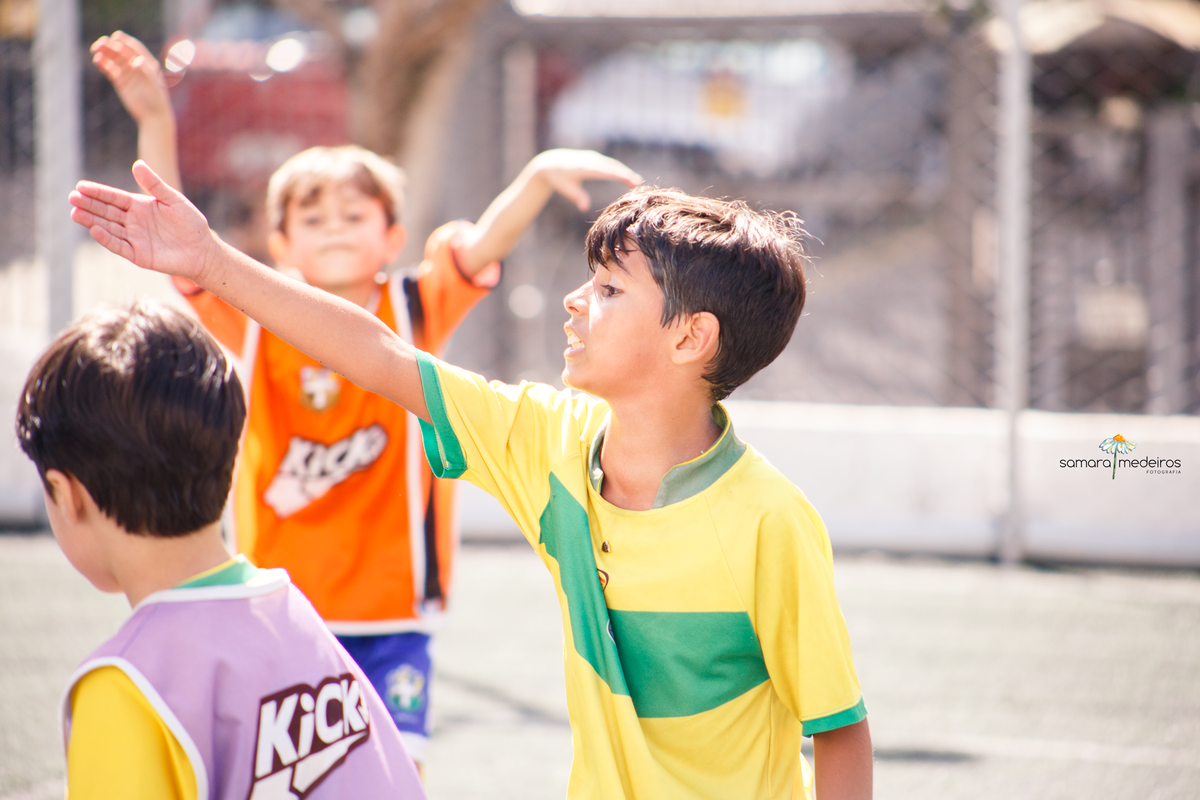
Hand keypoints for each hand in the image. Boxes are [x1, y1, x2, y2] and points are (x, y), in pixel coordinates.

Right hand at [70, 161, 218, 283]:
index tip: (80, 186)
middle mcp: (133, 222)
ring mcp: (134, 238)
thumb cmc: (191, 223)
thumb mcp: (173, 200)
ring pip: (108, 228)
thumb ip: (155, 184)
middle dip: (89, 204)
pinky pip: (119, 246)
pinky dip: (107, 239)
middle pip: (106, 212)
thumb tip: (137, 163)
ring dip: (92, 221)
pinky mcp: (138, 255)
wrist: (203, 251)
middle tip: (72, 198)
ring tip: (75, 213)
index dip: (98, 192)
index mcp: (139, 206)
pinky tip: (95, 230)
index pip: (114, 197)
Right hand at [91, 31, 172, 124]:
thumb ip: (144, 71)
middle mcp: (137, 66)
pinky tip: (97, 60)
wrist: (153, 116)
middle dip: (111, 46)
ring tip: (95, 49)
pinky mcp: (120, 81)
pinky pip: (110, 69)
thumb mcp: (152, 83)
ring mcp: (128, 73)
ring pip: (114, 59)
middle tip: (100, 43)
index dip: (125, 41)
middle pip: (121, 51)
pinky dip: (103, 64)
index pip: (135, 48)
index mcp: (148, 63)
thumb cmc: (156, 100)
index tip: (115, 36)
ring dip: (105, 53)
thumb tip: (136, 60)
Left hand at [523, 149, 642, 210]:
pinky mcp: (594, 158)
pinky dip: (618, 169)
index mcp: (584, 167)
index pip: (605, 171)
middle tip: (638, 183)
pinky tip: (625, 176)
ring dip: (623, 171)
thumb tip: (585, 209)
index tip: (630, 181)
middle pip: (611, 166)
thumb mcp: (565, 188)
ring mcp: (593, 157)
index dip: (618, 176)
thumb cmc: (558, 178)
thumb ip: (576, 197)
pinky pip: (608, 164)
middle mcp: (590, 160)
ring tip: (635, 181)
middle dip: (625, 174)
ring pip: (611, 164)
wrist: (550, 163)